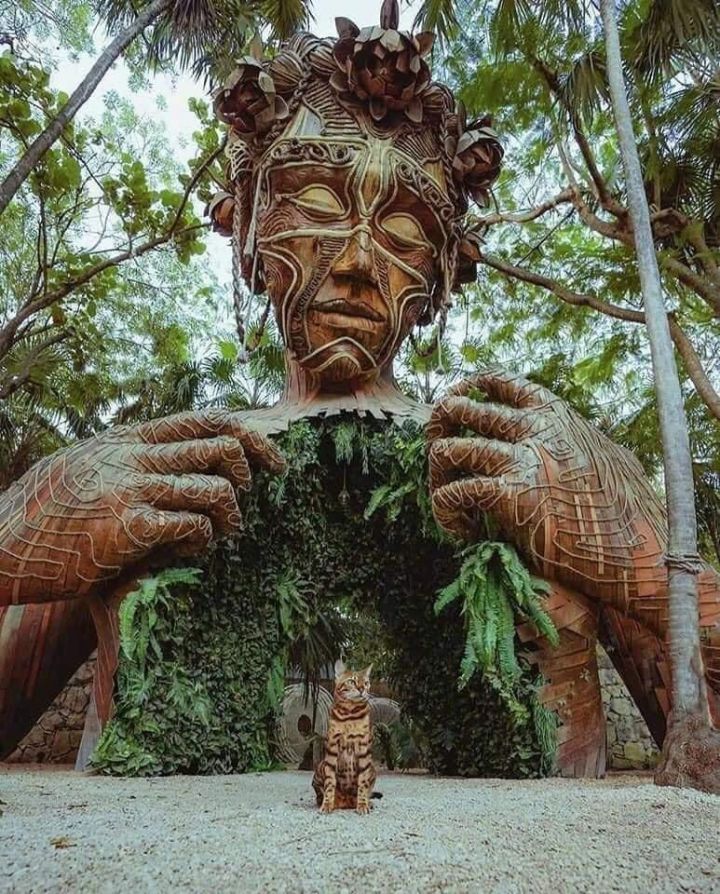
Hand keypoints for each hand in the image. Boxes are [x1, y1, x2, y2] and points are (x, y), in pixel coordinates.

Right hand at [0, 409, 284, 604]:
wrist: (2, 544)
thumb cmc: (46, 513)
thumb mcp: (85, 466)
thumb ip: (129, 458)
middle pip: (222, 447)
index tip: (274, 462)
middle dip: (250, 474)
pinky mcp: (127, 527)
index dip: (249, 436)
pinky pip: (192, 526)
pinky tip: (187, 551)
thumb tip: (177, 458)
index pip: (203, 420)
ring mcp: (130, 488)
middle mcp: (132, 455)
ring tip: (220, 536)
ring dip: (230, 517)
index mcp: (126, 439)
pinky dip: (202, 541)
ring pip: (216, 488)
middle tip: (244, 504)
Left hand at [427, 368, 669, 607]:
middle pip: (460, 408)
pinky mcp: (508, 495)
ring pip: (448, 449)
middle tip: (437, 456)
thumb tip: (583, 432)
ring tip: (445, 499)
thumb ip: (584, 439)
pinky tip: (460, 529)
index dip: (468, 388)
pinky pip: (452, 494)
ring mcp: (520, 459)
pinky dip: (445, 511)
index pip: (500, 382)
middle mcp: (534, 428)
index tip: (454, 401)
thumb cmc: (625, 511)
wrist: (634, 549)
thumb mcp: (608, 456)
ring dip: (436, 475)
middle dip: (438, 427)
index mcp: (555, 414)